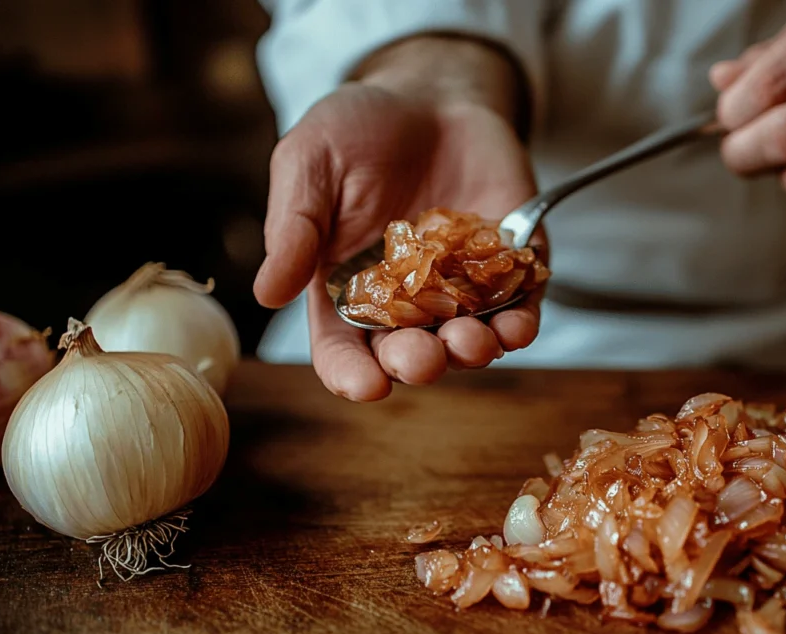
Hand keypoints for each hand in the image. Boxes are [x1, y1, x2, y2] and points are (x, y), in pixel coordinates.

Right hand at [254, 83, 542, 401]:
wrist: (432, 96)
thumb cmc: (359, 130)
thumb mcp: (310, 162)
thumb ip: (294, 226)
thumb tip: (266, 295)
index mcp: (345, 290)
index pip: (343, 348)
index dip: (351, 373)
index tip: (366, 385)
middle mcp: (404, 302)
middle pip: (408, 352)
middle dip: (416, 363)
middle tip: (422, 358)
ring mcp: (459, 288)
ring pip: (466, 340)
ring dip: (472, 351)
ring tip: (472, 341)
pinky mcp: (507, 267)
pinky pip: (517, 306)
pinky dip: (519, 322)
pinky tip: (516, 325)